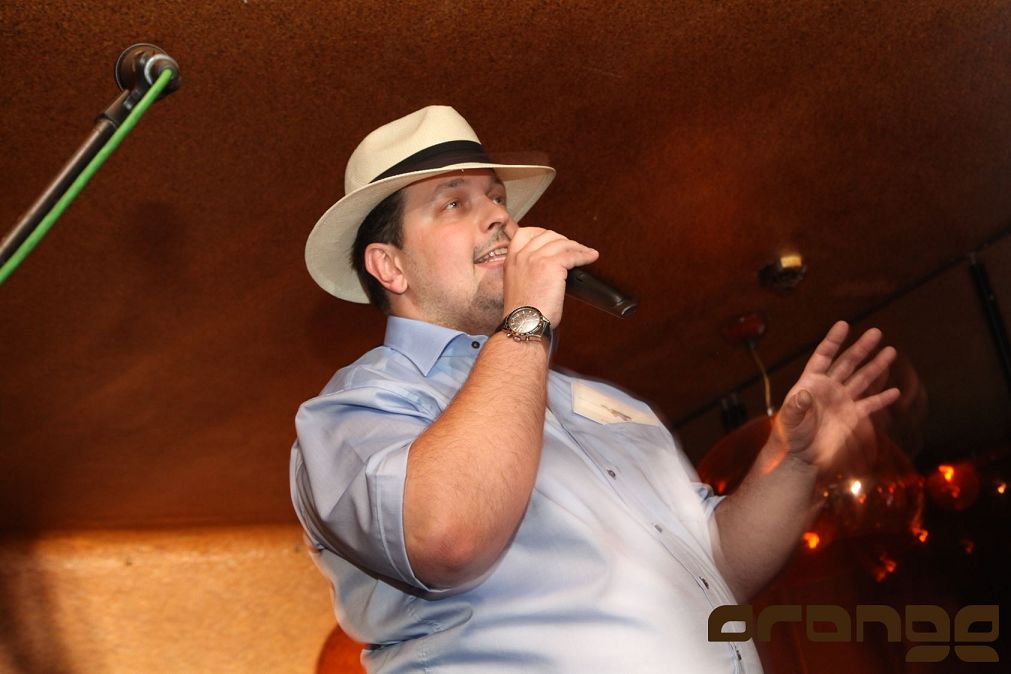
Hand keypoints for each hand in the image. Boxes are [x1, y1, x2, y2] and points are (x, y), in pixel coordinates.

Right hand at [503, 227, 598, 326]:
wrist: (524, 323)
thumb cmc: (523, 313)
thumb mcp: (516, 285)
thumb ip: (526, 271)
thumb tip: (545, 268)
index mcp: (511, 260)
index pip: (524, 233)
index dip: (541, 233)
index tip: (553, 239)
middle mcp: (522, 255)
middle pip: (547, 235)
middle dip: (563, 240)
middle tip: (572, 248)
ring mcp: (536, 258)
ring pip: (562, 243)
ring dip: (577, 247)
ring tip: (586, 253)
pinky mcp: (552, 265)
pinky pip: (573, 255)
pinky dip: (585, 255)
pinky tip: (591, 257)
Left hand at [775, 322, 900, 475]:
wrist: (801, 456)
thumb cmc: (790, 434)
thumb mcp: (789, 420)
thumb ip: (796, 407)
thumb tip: (802, 395)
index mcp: (811, 382)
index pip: (823, 356)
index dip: (833, 341)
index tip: (844, 324)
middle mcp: (829, 387)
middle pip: (847, 363)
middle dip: (861, 348)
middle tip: (876, 332)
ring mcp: (842, 400)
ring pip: (862, 379)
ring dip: (876, 366)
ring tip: (890, 351)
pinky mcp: (852, 416)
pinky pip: (870, 404)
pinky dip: (882, 398)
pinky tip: (895, 391)